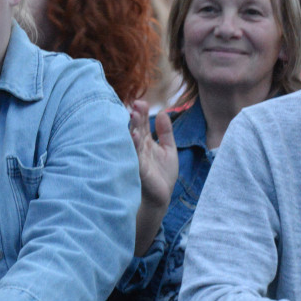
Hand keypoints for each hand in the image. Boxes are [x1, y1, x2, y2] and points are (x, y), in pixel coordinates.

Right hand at [130, 101, 178, 255]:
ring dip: (132, 128)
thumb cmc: (162, 175)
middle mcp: (138, 148)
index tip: (141, 102)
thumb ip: (166, 132)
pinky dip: (134, 146)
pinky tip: (134, 136)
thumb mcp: (168, 150)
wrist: (161, 198)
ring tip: (133, 115)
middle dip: (135, 117)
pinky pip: (135, 156)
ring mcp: (137, 158)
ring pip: (132, 140)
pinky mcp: (138, 170)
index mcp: (144, 142)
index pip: (141, 123)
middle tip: (135, 105)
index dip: (141, 113)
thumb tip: (163, 113)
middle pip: (135, 129)